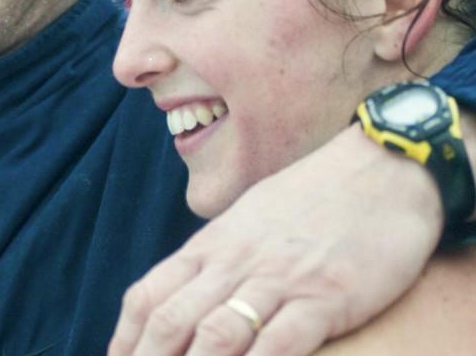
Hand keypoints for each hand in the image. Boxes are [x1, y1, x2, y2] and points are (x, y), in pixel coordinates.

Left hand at [108, 123, 442, 355]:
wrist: (380, 167)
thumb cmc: (314, 198)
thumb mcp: (249, 221)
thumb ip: (217, 257)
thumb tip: (188, 290)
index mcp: (211, 246)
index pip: (148, 296)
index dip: (125, 340)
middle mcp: (234, 263)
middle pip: (170, 321)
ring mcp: (278, 280)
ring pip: (215, 335)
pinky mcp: (326, 297)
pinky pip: (282, 343)